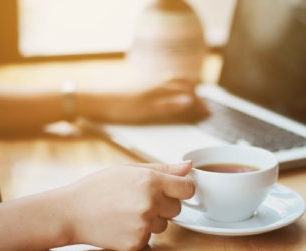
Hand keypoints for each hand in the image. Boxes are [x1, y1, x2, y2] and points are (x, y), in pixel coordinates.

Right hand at [65, 161, 193, 250]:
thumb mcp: (129, 169)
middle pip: (178, 208)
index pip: (188, 188)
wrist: (71, 213)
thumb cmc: (99, 187)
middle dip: (165, 204)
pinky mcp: (136, 243)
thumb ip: (163, 169)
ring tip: (129, 211)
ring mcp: (143, 225)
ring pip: (164, 224)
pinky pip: (150, 236)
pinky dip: (141, 232)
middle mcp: (150, 204)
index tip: (174, 189)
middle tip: (142, 199)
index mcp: (150, 181)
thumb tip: (189, 167)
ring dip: (153, 219)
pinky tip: (123, 223)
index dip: (182, 188)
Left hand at [77, 79, 208, 122]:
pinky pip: (165, 83)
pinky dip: (174, 87)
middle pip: (183, 85)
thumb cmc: (122, 107)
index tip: (207, 112)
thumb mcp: (148, 111)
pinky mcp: (144, 85)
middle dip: (195, 95)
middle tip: (202, 107)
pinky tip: (170, 93)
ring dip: (186, 89)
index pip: (188, 93)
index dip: (199, 103)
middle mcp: (159, 82)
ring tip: (191, 99)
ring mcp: (151, 82)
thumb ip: (170, 106)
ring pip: (175, 82)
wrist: (98, 99)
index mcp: (162, 88)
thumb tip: (191, 101)